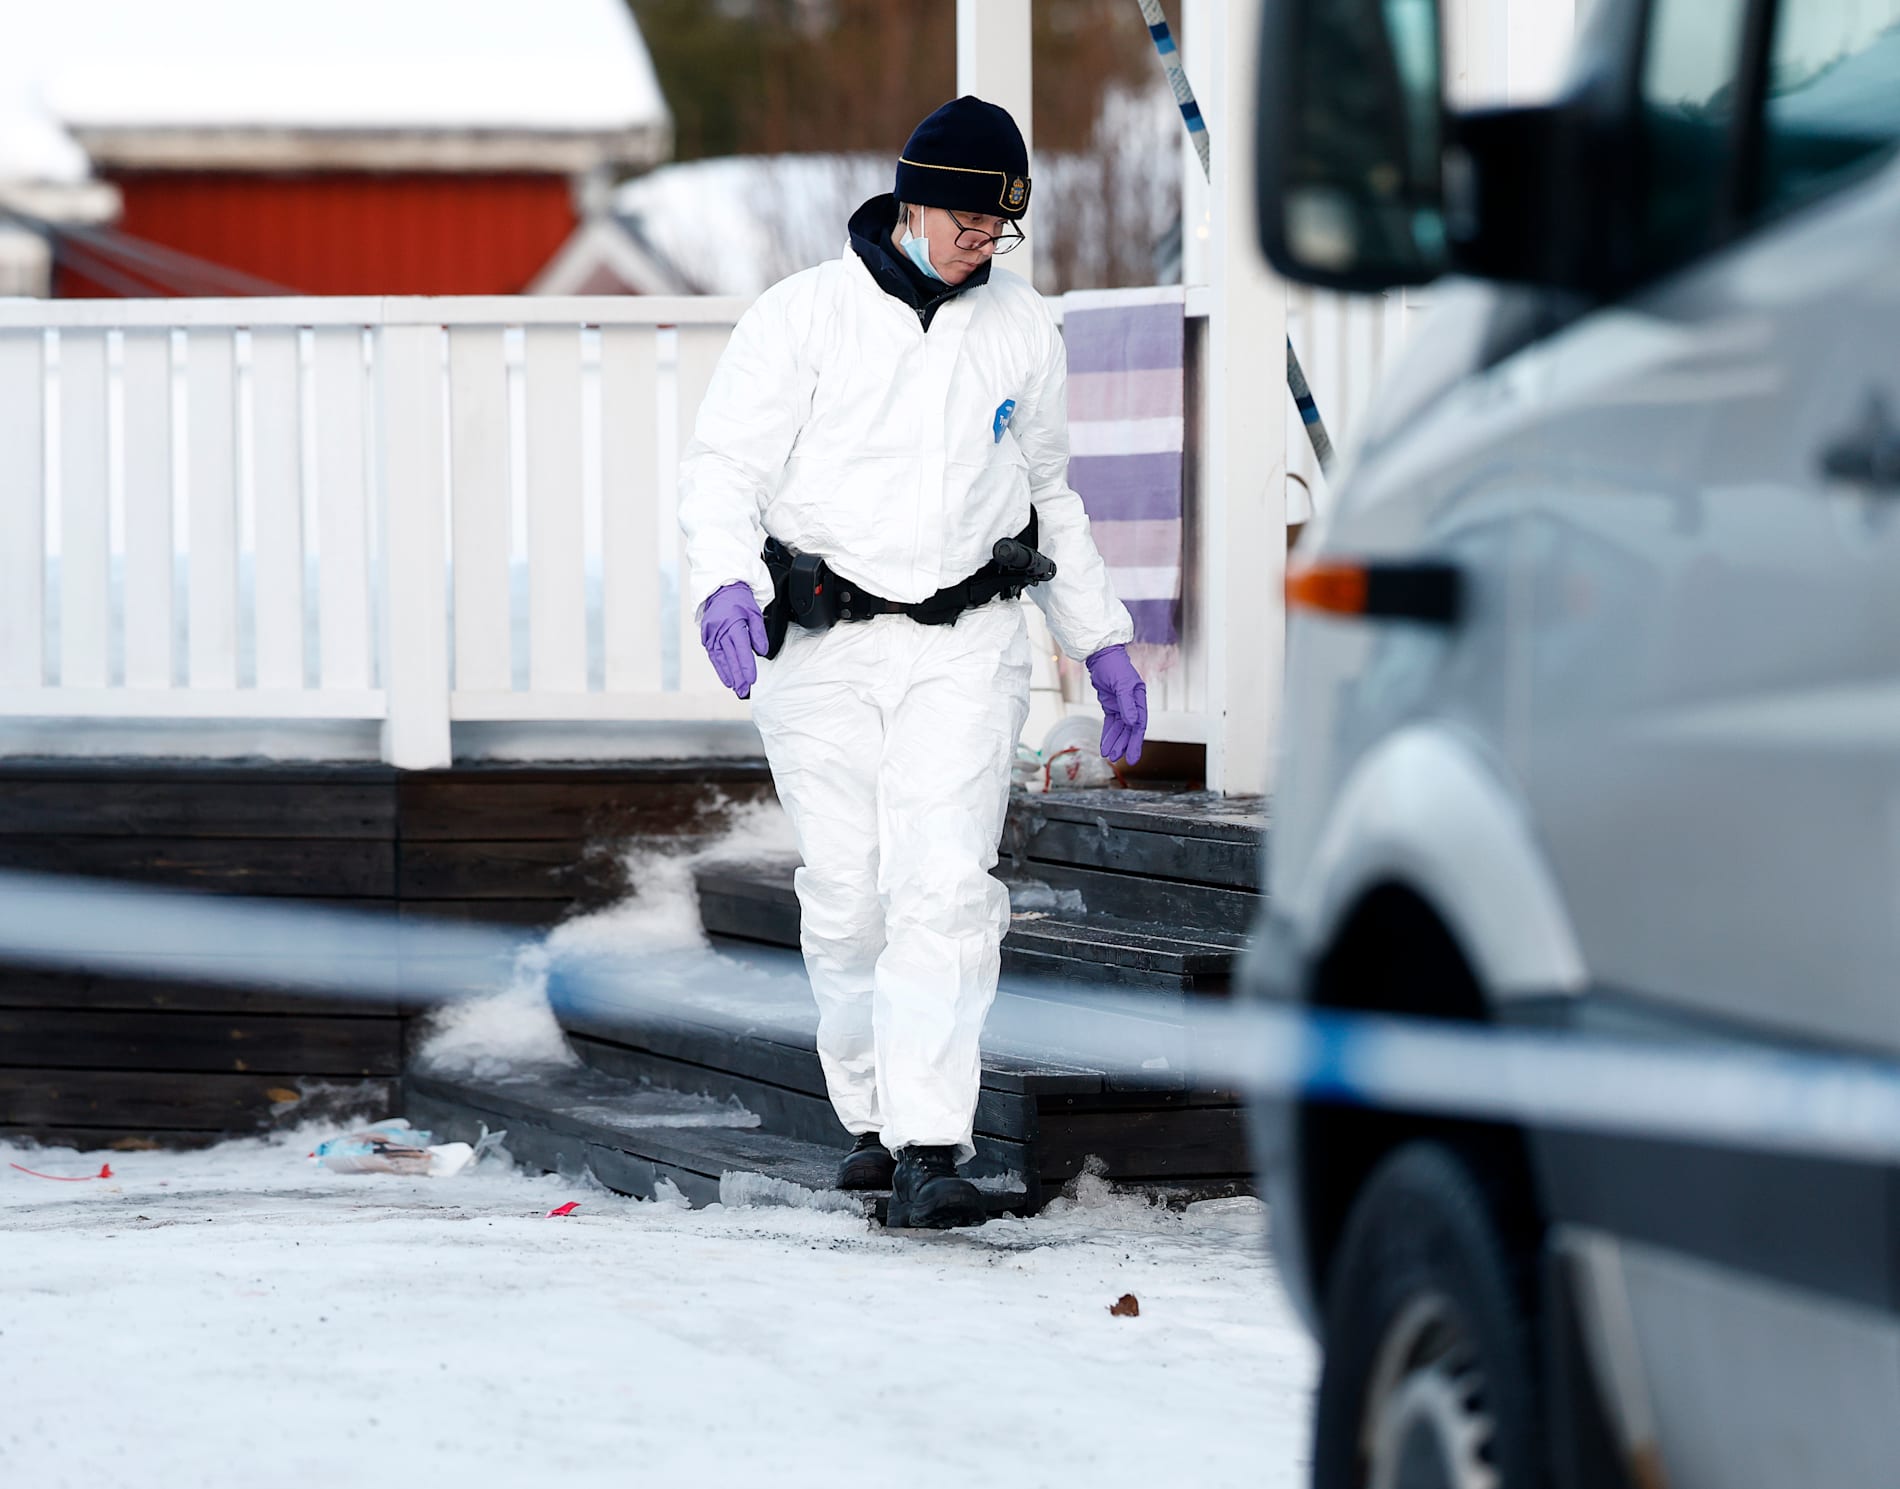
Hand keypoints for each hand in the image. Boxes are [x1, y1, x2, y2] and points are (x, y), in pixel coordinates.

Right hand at [700, 583, 768, 698]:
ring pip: (720, 658)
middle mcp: (720, 630)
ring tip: (734, 687)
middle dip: (737, 675)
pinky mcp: (707, 636)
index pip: (741, 649)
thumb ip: (758, 633)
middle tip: (743, 690)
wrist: (720, 588)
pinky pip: (713, 654)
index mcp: (733, 623)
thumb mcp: (754, 612)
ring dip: (727, 674)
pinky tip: (725, 677)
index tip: (751, 679)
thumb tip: (761, 651)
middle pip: (730, 657)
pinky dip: (719, 667)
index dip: (746, 666)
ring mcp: (711, 634)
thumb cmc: (739, 599)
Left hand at [1085, 644, 1146, 764]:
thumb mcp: (1122, 685)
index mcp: (1139, 699)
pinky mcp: (1111, 706)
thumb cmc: (1115, 666)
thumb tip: (1132, 723)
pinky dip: (1108, 734)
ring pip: (1119, 729)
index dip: (1136, 742)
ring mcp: (1122, 706)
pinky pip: (1111, 724)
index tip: (1133, 756)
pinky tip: (1106, 745)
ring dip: (1115, 742)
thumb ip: (1127, 705)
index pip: (1139, 725)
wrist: (1102, 657)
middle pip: (1129, 730)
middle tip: (1118, 759)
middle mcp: (1133, 705)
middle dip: (1124, 745)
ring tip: (1110, 756)